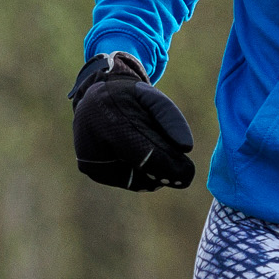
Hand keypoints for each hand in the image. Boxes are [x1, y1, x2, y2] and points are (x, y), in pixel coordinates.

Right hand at [69, 52, 195, 190]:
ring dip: (152, 171)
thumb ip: (171, 119)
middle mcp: (94, 145)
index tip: (188, 173)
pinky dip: (139, 172)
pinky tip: (135, 154)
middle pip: (141, 171)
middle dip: (164, 170)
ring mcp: (91, 160)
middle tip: (180, 166)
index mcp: (111, 123)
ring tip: (147, 146)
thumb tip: (186, 147)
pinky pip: (126, 180)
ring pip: (136, 180)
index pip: (145, 156)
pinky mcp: (92, 170)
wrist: (94, 98)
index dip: (169, 167)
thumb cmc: (129, 98)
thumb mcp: (152, 98)